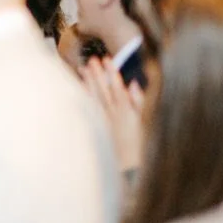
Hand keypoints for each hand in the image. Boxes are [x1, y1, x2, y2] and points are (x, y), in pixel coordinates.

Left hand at [84, 58, 147, 174]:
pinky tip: (79, 87)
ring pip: (93, 97)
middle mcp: (111, 114)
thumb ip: (138, 101)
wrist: (127, 163)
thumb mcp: (143, 121)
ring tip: (84, 67)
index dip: (112, 73)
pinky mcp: (96, 126)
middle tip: (93, 59)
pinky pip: (87, 108)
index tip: (108, 59)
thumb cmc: (138, 141)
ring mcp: (102, 120)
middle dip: (97, 74)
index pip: (117, 88)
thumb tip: (133, 84)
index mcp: (125, 111)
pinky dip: (83, 96)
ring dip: (89, 82)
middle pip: (103, 90)